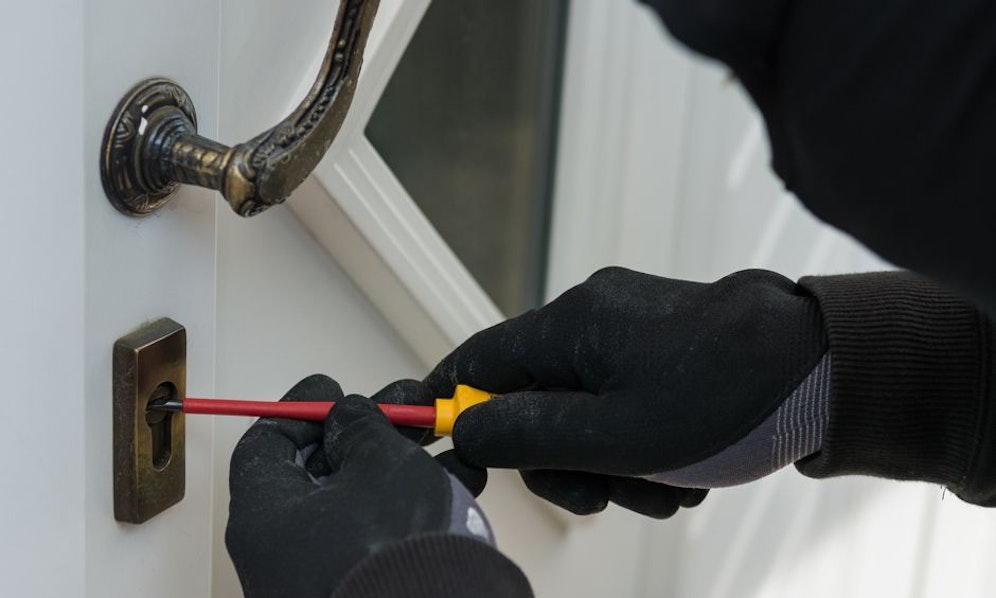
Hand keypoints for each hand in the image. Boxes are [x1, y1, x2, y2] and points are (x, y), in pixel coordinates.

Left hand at [226, 375, 494, 596]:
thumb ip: (362, 426)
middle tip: (406, 406)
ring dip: (403, 462)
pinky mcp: (365, 585)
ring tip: (444, 434)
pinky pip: (384, 532)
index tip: (335, 389)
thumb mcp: (379, 462)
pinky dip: (417, 502)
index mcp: (267, 515)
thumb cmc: (387, 546)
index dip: (302, 409)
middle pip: (320, 470)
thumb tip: (350, 418)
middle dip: (367, 432)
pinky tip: (459, 474)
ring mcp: (324, 571)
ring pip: (361, 500)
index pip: (266, 446)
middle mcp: (285, 550)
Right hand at [426, 267, 827, 516]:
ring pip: (584, 415)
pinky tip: (685, 469)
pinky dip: (644, 448)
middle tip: (602, 495)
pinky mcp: (662, 352)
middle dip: (563, 461)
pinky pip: (625, 407)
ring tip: (667, 485)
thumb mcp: (617, 433)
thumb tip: (469, 427)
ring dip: (614, 465)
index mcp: (571, 325)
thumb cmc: (729, 397)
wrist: (823, 368)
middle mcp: (593, 320)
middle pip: (534, 400)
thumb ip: (530, 432)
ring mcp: (629, 335)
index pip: (477, 360)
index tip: (438, 441)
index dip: (451, 403)